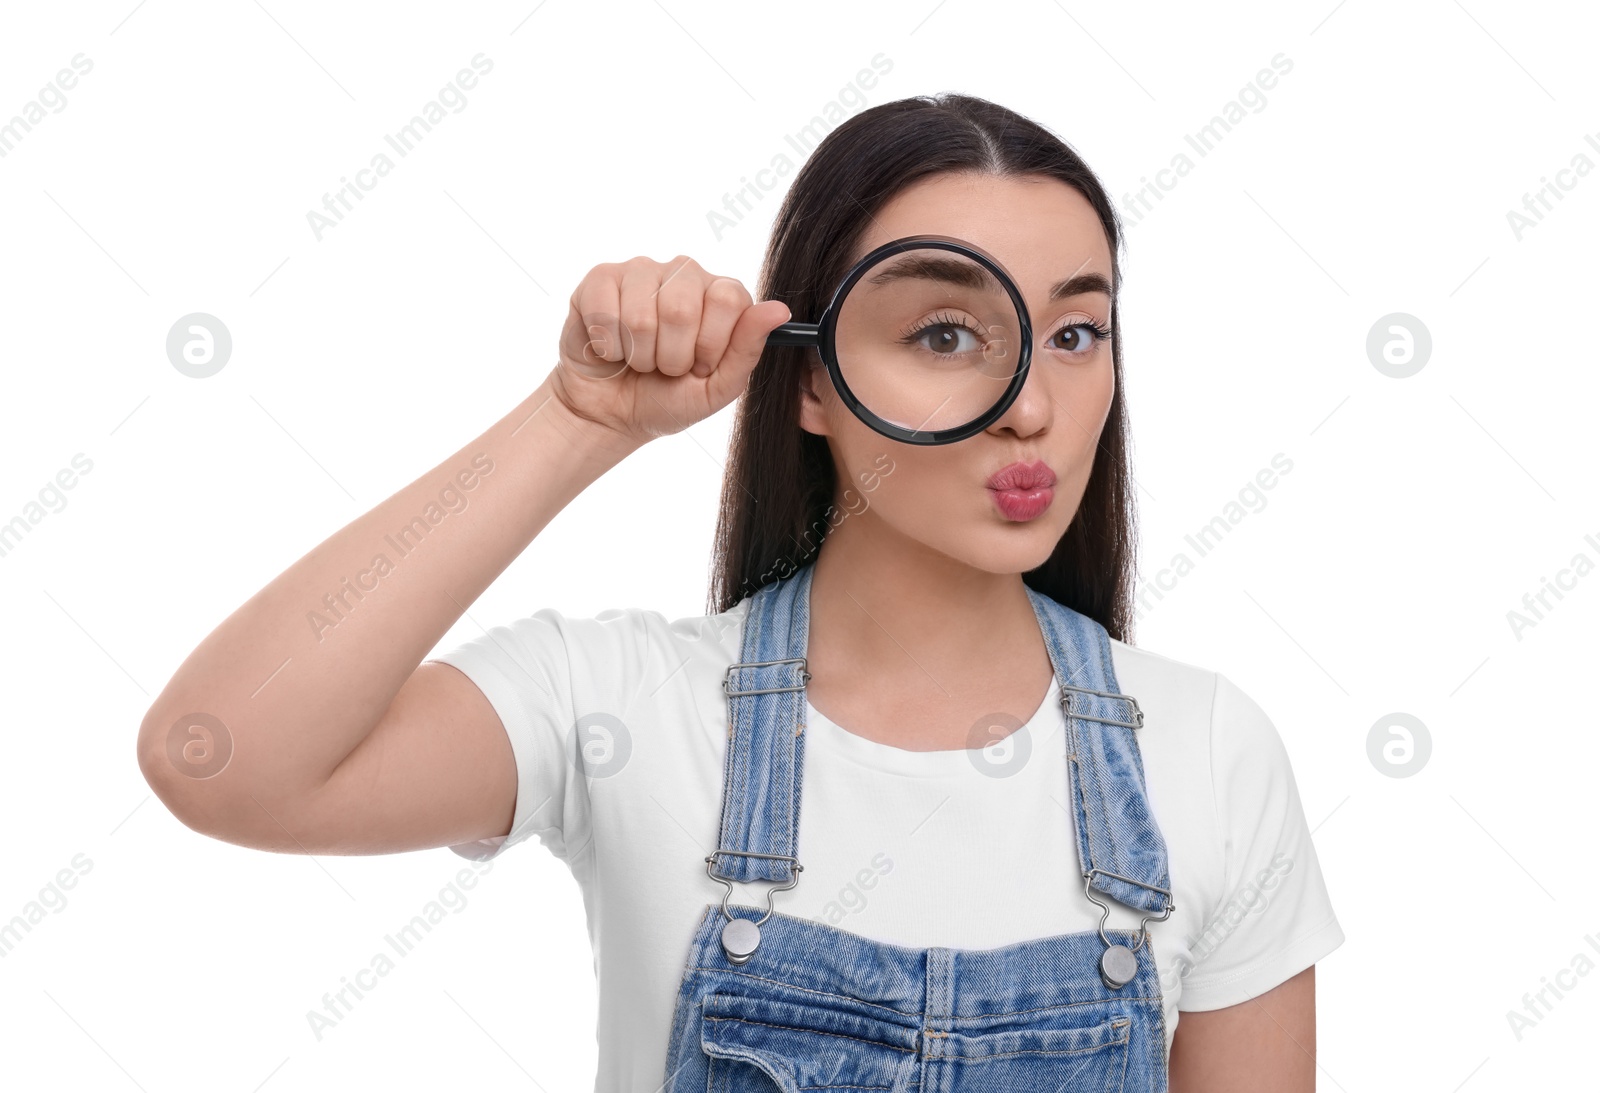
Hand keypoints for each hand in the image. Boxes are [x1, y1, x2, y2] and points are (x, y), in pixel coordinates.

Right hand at [549, 255, 791, 446]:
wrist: (612, 413)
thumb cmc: (667, 399)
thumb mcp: (716, 389)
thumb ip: (748, 350)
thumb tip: (780, 310)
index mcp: (721, 294)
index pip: (728, 299)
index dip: (711, 344)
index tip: (700, 365)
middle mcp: (684, 273)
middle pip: (681, 307)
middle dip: (672, 356)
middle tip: (666, 366)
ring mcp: (641, 271)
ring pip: (641, 314)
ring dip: (639, 355)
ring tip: (639, 359)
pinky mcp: (600, 280)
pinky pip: (605, 311)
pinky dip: (609, 347)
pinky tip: (612, 349)